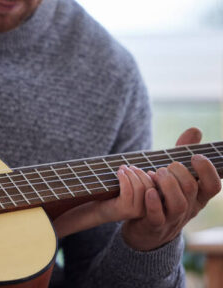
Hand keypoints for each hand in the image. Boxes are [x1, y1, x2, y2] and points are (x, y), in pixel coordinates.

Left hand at [53, 165, 152, 237]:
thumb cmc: (113, 197)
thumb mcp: (130, 190)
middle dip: (138, 173)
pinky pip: (128, 190)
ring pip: (139, 187)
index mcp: (149, 206)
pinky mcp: (124, 209)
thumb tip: (152, 172)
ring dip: (130, 174)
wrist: (97, 210)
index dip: (147, 175)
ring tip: (122, 168)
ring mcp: (135, 211)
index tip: (136, 168)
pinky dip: (124, 178)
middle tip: (129, 166)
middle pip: (148, 186)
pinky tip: (119, 173)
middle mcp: (145, 211)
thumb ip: (141, 184)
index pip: (155, 188)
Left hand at [122, 127, 221, 250]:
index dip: (208, 170)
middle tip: (167, 165)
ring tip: (156, 174)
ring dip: (167, 185)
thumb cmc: (163, 197)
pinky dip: (154, 203)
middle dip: (180, 173)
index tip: (195, 156)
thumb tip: (195, 130)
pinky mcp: (153, 225)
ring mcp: (172, 219)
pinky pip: (157, 217)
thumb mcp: (175, 176)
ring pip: (179, 204)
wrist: (147, 230)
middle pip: (193, 190)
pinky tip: (149, 191)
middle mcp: (188, 208)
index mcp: (197, 196)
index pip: (213, 185)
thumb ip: (183, 153)